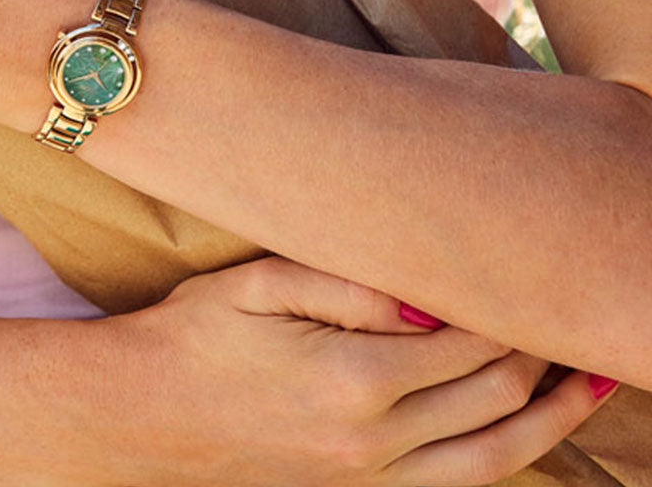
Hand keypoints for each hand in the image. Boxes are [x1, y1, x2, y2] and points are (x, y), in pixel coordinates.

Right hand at [109, 256, 610, 486]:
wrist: (143, 414)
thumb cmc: (194, 334)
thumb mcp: (258, 286)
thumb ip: (348, 288)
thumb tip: (431, 300)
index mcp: (355, 381)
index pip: (468, 341)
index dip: (510, 308)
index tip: (532, 270)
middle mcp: (374, 442)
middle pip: (493, 395)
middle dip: (539, 352)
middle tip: (565, 308)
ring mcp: (368, 477)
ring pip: (493, 455)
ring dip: (550, 418)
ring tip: (592, 385)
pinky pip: (457, 483)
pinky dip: (504, 456)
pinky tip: (522, 431)